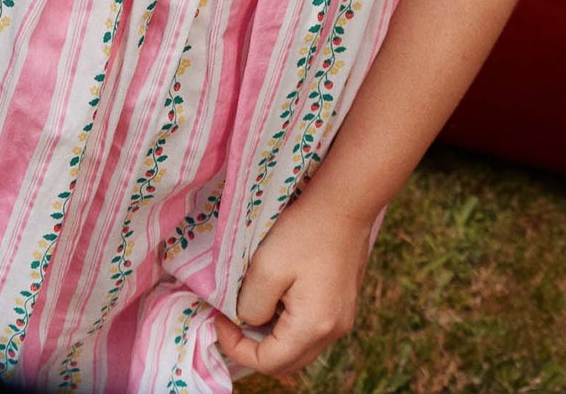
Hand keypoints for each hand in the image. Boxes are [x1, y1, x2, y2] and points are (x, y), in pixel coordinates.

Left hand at [211, 190, 374, 385]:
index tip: (219, 319)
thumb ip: (251, 305)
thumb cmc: (305, 231)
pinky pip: (311, 331)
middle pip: (285, 363)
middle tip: (232, 320)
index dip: (236, 347)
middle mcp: (333, 332)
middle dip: (253, 348)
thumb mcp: (266, 268)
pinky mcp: (344, 304)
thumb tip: (250, 321)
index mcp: (312, 328)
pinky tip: (279, 298)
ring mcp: (342, 319)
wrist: (346, 201)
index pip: (267, 362)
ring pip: (299, 349)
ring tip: (253, 308)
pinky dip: (289, 326)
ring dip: (272, 338)